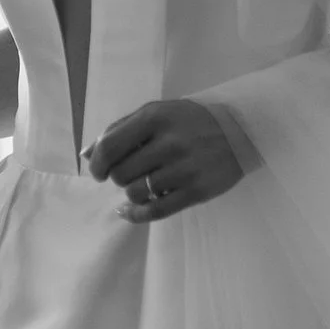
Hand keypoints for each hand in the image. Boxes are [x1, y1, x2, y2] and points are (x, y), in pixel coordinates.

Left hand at [85, 95, 248, 223]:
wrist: (242, 131)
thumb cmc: (190, 121)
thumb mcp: (156, 113)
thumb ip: (120, 129)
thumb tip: (87, 155)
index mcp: (155, 117)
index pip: (110, 147)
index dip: (97, 164)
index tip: (99, 172)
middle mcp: (170, 142)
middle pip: (120, 173)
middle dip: (118, 177)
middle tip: (129, 174)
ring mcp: (185, 168)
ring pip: (135, 193)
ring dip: (132, 193)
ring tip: (143, 184)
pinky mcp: (197, 191)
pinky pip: (155, 211)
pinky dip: (136, 215)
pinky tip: (129, 211)